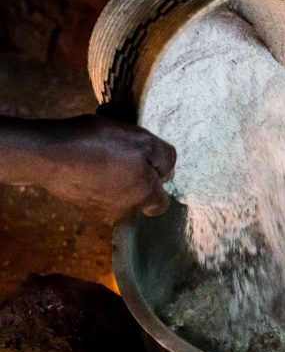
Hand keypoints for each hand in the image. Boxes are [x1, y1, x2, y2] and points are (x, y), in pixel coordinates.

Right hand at [41, 114, 175, 220]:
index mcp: (143, 197)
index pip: (161, 203)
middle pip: (139, 198)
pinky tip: (87, 162)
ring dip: (115, 178)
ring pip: (117, 195)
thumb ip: (164, 156)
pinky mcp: (79, 206)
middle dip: (136, 179)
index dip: (159, 183)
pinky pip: (97, 193)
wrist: (48, 154)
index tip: (149, 166)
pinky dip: (96, 180)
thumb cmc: (99, 144)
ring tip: (103, 155)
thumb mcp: (142, 140)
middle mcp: (124, 211)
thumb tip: (169, 170)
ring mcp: (99, 211)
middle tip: (124, 155)